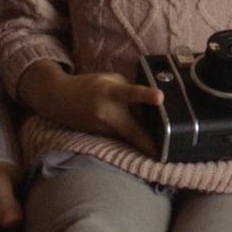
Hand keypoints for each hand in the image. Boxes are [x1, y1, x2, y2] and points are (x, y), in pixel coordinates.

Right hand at [18, 60, 162, 156]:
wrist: (58, 99)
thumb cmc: (90, 85)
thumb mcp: (112, 79)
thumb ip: (131, 89)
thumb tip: (152, 104)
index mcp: (110, 93)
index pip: (129, 93)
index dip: (145, 95)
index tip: (160, 97)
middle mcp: (107, 114)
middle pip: (134, 132)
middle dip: (152, 143)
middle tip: (172, 152)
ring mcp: (104, 129)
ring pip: (131, 138)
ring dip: (146, 143)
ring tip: (165, 150)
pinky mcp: (102, 138)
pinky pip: (124, 139)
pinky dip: (135, 140)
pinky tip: (149, 144)